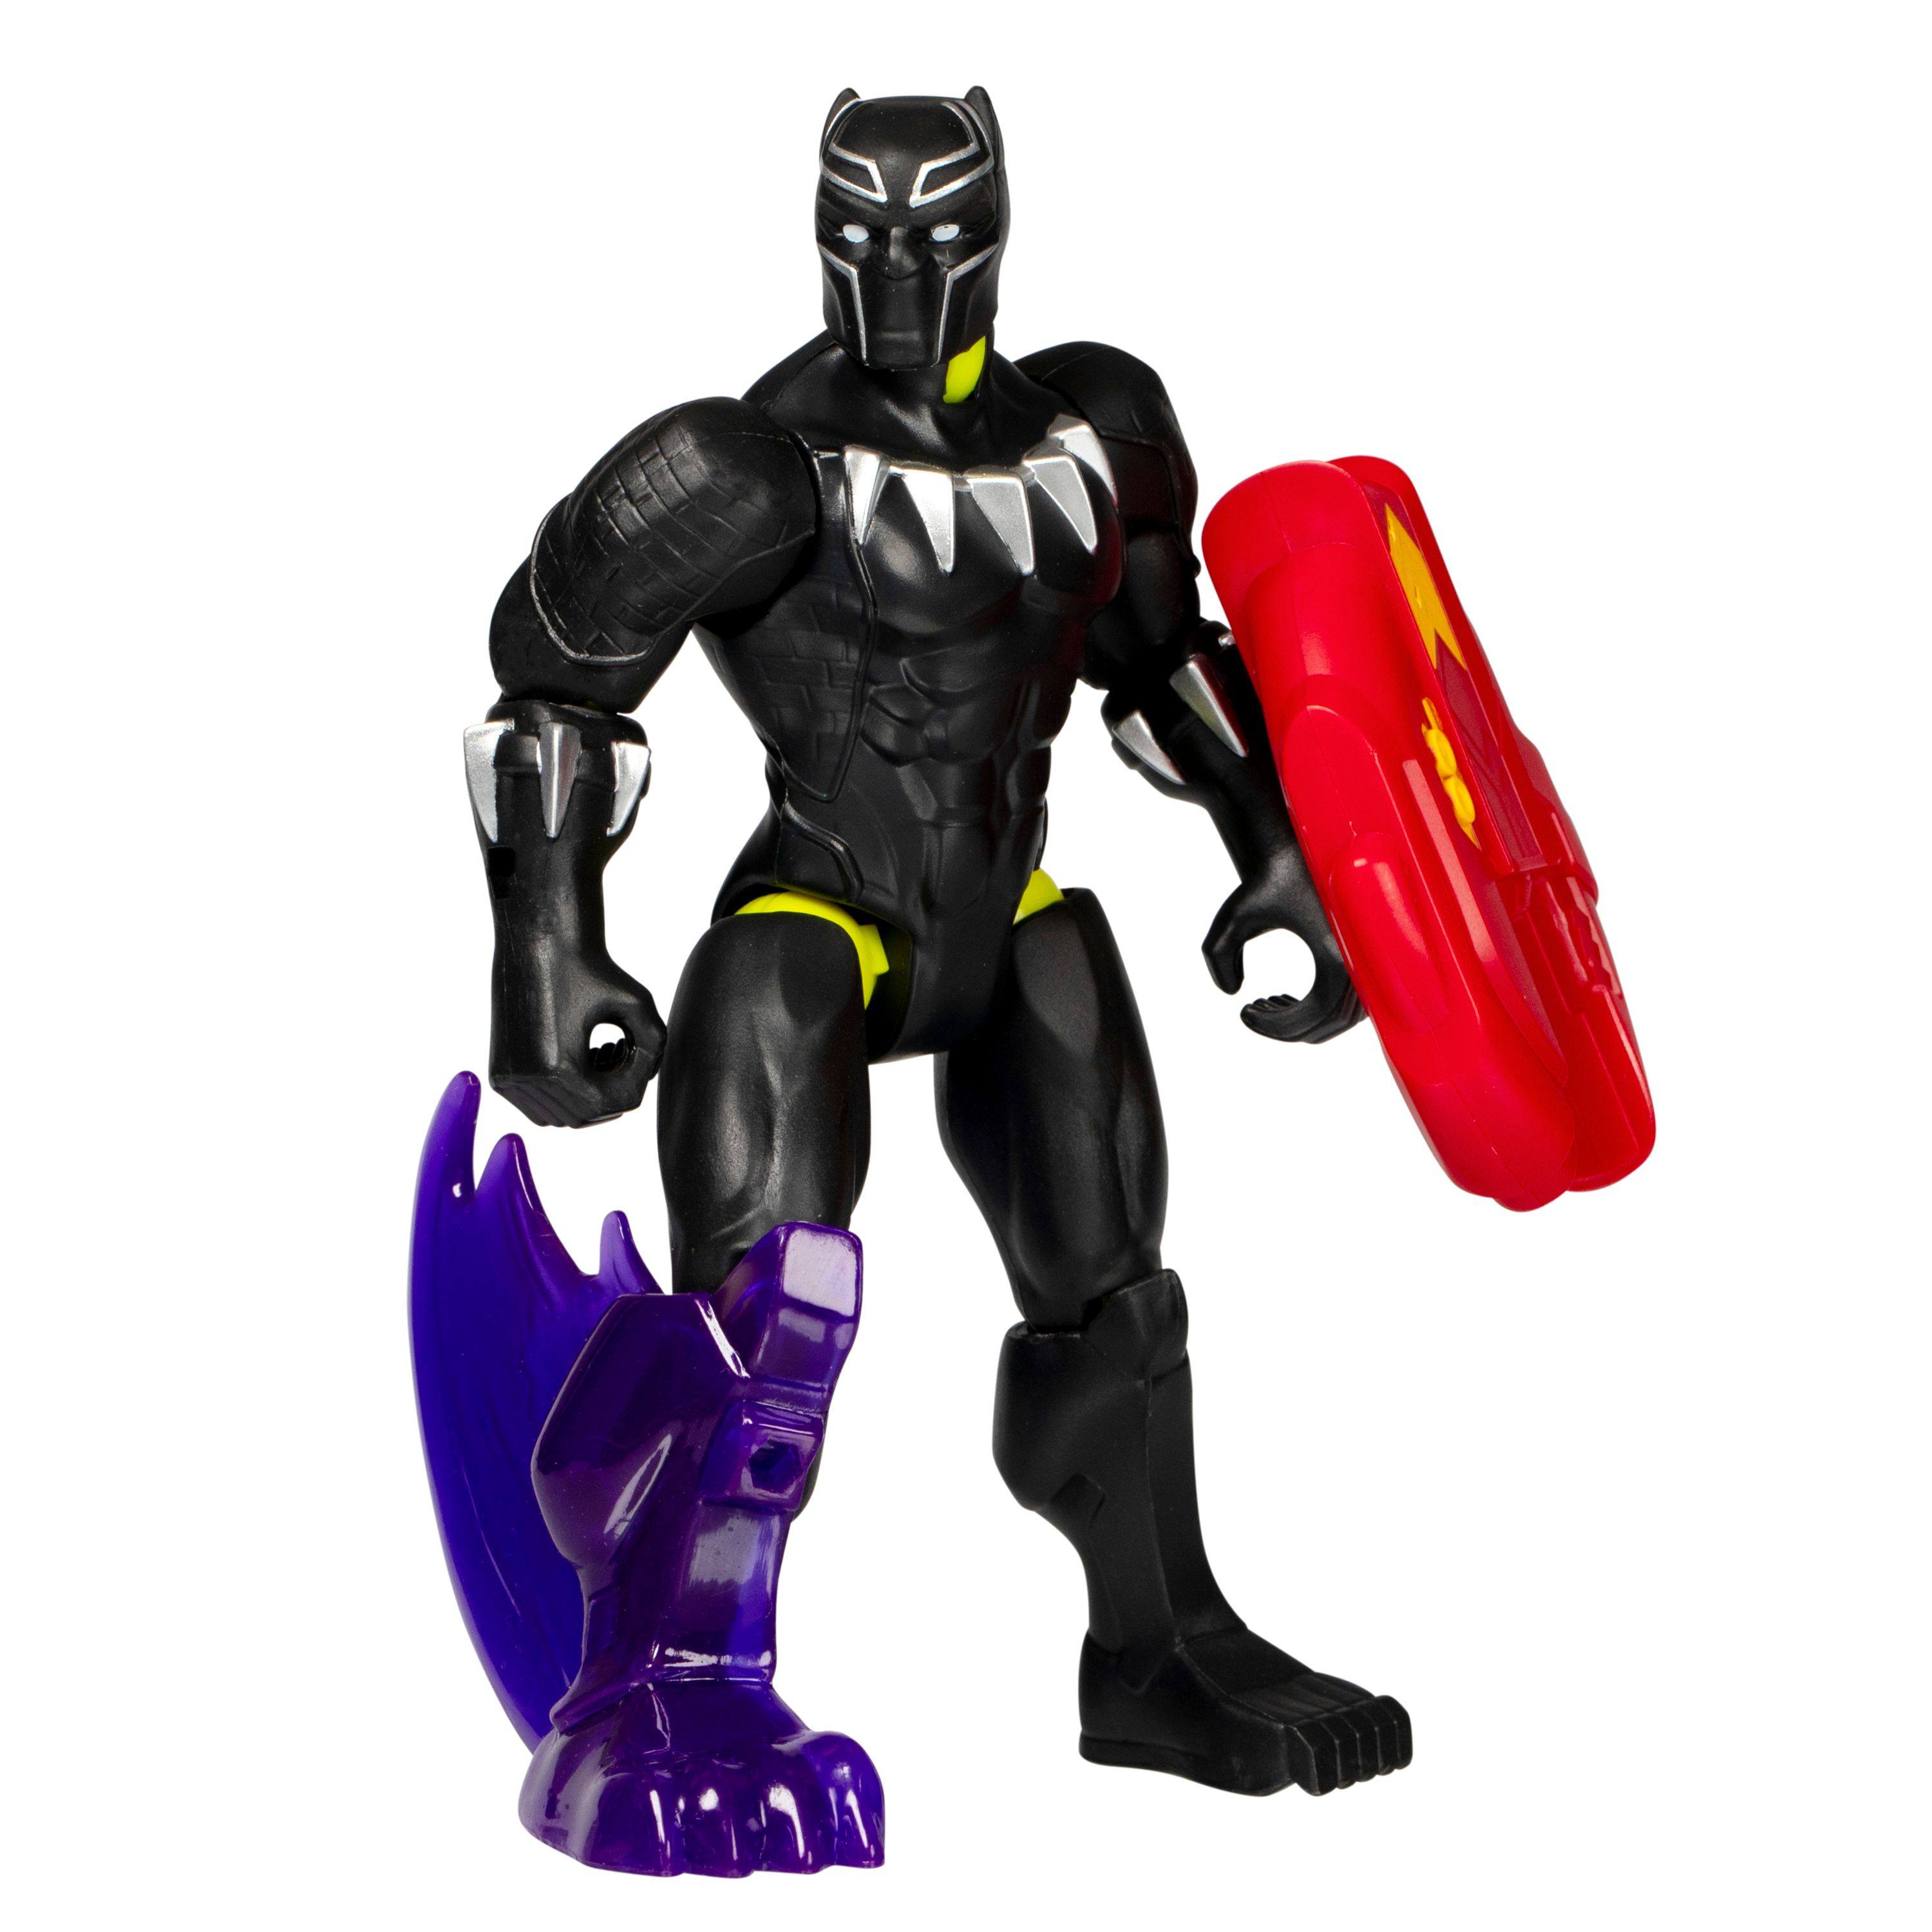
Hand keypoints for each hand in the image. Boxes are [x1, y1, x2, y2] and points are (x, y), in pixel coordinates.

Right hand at [490, 941, 665, 1126]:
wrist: (539, 942)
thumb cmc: (591, 968)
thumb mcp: (638, 1002)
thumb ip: (656, 1045)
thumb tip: (647, 1080)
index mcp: (561, 1069)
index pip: (612, 1105)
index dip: (633, 1081)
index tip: (632, 1047)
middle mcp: (530, 1081)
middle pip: (587, 1115)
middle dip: (611, 1088)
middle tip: (617, 1050)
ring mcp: (510, 1080)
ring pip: (561, 1116)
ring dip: (587, 1094)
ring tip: (597, 1052)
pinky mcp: (500, 1074)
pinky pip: (537, 1106)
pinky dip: (562, 1092)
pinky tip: (575, 1054)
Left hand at [1202, 844, 1364, 1045]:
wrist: (1301, 842)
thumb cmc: (1267, 877)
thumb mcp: (1232, 915)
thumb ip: (1217, 955)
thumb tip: (1231, 994)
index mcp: (1337, 956)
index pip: (1312, 1019)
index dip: (1274, 1027)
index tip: (1243, 1013)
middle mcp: (1364, 961)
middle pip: (1331, 1025)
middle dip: (1287, 1028)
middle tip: (1253, 1011)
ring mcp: (1372, 958)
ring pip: (1344, 1017)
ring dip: (1304, 1020)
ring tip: (1268, 1001)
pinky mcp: (1369, 953)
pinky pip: (1351, 1001)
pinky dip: (1319, 1009)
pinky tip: (1285, 996)